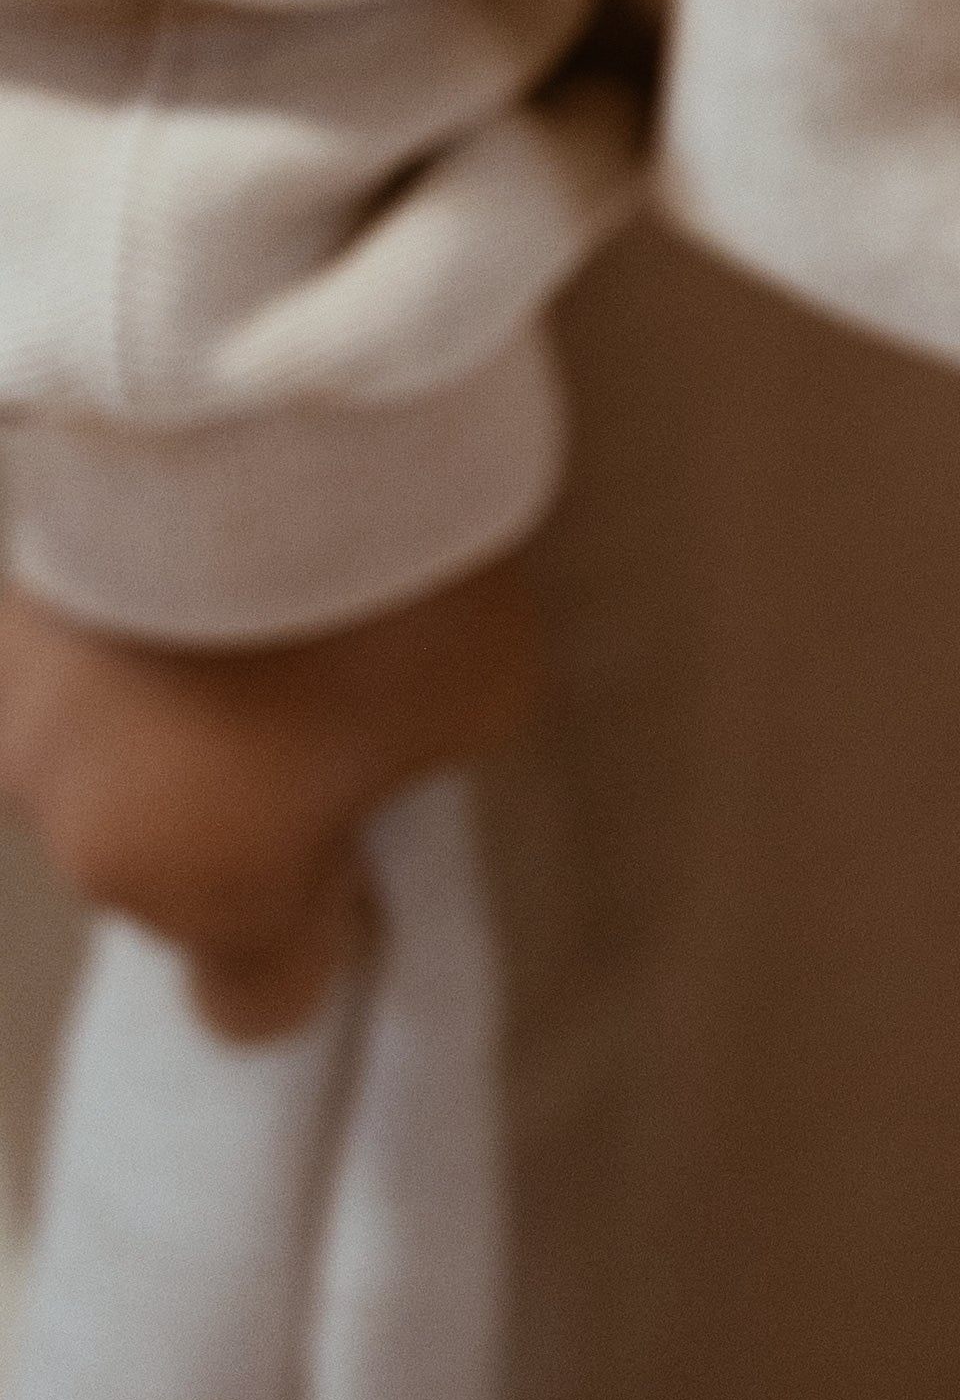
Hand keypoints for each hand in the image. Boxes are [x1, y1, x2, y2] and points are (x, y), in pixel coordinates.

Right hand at [0, 547, 543, 1040]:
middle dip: (239, 803)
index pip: (258, 999)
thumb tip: (369, 757)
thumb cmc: (384, 580)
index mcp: (208, 892)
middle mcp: (84, 833)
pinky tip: (183, 558)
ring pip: (102, 758)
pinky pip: (69, 659)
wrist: (255, 400)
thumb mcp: (473, 697)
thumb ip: (412, 766)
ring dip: (161, 712)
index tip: (360, 862)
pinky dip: (119, 629)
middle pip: (172, 865)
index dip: (320, 935)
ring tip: (248, 606)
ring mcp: (16, 718)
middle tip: (325, 691)